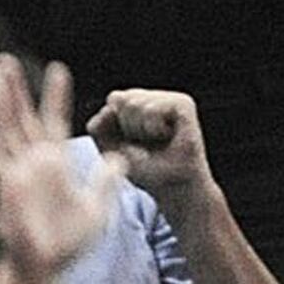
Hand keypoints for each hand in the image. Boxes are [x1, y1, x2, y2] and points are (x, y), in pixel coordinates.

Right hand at [0, 58, 116, 283]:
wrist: (45, 269)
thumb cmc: (68, 243)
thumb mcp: (98, 207)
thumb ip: (106, 182)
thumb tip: (122, 160)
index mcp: (55, 164)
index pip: (55, 121)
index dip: (56, 96)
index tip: (58, 68)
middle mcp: (33, 163)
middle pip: (21, 118)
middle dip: (15, 90)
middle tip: (4, 60)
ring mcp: (17, 174)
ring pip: (5, 131)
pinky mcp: (7, 188)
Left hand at [83, 88, 213, 200]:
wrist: (173, 186)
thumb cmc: (145, 168)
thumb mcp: (110, 149)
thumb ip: (99, 124)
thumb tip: (115, 97)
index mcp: (140, 102)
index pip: (114, 99)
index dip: (115, 125)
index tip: (132, 142)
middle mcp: (157, 96)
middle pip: (121, 99)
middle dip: (127, 127)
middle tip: (146, 143)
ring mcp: (172, 98)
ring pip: (135, 103)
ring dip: (140, 130)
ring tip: (157, 140)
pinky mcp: (184, 104)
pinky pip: (152, 109)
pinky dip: (153, 128)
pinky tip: (167, 135)